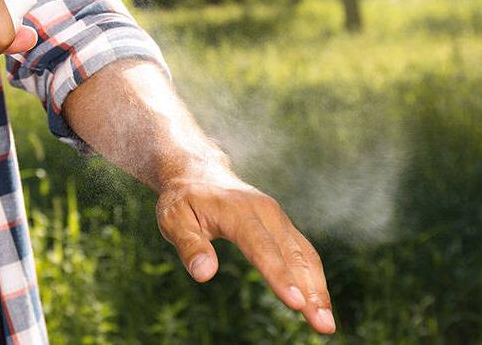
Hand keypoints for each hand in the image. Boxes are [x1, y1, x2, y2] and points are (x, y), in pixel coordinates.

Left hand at [156, 160, 335, 334]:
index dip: (278, 275)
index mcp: (237, 210)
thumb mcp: (173, 220)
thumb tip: (204, 275)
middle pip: (291, 254)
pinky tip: (318, 303)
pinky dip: (314, 278)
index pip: (260, 246)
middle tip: (324, 326)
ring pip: (304, 255)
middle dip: (310, 291)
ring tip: (326, 324)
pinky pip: (303, 252)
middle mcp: (265, 211)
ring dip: (318, 289)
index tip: (295, 303)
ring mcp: (277, 217)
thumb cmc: (183, 200)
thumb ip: (189, 246)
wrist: (198, 173)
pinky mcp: (282, 226)